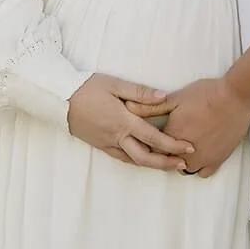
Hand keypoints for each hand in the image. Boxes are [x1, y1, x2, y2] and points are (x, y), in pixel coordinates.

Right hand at [67, 73, 194, 170]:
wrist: (59, 100)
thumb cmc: (88, 88)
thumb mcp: (115, 84)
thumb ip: (141, 92)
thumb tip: (164, 96)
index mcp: (123, 121)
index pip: (154, 137)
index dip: (173, 144)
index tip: (189, 147)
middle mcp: (117, 136)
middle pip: (146, 157)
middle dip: (166, 162)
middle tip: (184, 164)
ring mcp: (107, 143)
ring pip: (134, 160)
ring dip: (153, 164)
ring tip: (170, 164)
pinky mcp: (100, 145)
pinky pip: (122, 158)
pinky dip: (137, 161)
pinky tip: (145, 160)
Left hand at [157, 77, 249, 177]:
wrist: (236, 98)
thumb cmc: (206, 94)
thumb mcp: (176, 98)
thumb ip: (150, 106)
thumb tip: (128, 107)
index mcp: (170, 137)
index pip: (151, 148)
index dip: (151, 141)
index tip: (154, 134)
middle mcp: (183, 153)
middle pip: (166, 160)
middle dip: (165, 152)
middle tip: (172, 137)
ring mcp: (201, 159)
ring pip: (183, 169)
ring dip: (180, 160)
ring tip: (184, 145)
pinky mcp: (216, 161)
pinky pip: (202, 173)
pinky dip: (198, 166)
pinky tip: (199, 153)